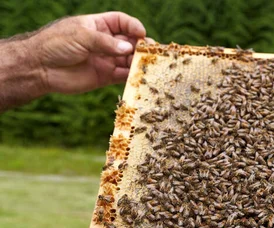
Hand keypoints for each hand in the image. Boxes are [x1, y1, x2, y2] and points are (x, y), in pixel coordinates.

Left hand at [26, 12, 149, 93]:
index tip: (141, 33)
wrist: (39, 68)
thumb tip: (128, 47)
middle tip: (150, 52)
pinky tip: (138, 77)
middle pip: (129, 41)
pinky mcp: (104, 77)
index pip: (121, 22)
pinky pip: (122, 76)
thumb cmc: (56, 44)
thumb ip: (106, 43)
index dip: (132, 26)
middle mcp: (104, 42)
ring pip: (128, 59)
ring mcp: (105, 59)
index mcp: (98, 26)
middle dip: (140, 46)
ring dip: (138, 62)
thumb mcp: (82, 36)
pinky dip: (131, 76)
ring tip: (147, 65)